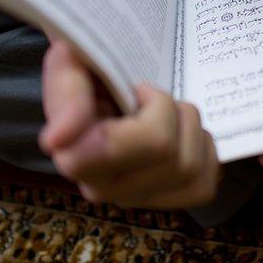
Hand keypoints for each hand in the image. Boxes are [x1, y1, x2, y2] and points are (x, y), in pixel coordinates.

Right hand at [39, 38, 219, 208]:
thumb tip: (59, 139)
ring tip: (167, 114)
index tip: (136, 90)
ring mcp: (135, 198)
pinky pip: (203, 187)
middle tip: (149, 97)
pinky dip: (204, 155)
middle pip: (166, 153)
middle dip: (169, 110)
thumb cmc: (90, 66)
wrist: (107, 77)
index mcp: (74, 155)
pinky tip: (184, 136)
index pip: (119, 147)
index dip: (149, 111)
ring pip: (189, 169)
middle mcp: (101, 187)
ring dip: (189, 129)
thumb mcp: (71, 61)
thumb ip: (66, 96)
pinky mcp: (165, 201)